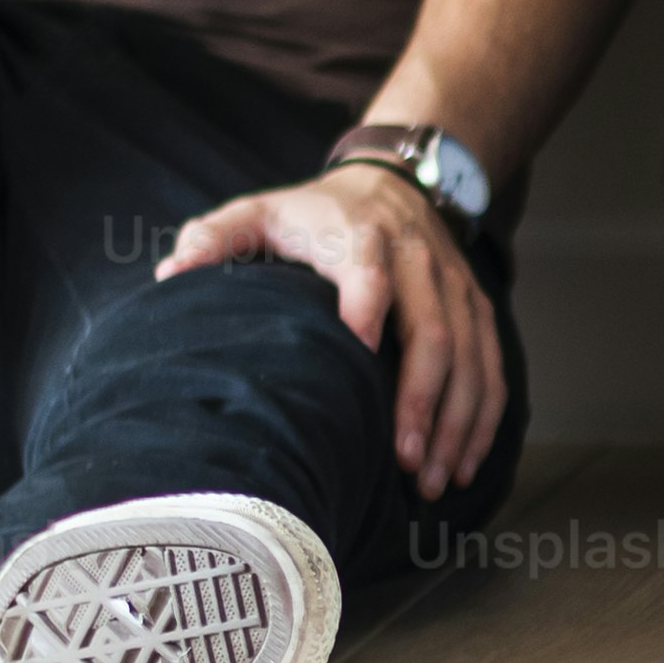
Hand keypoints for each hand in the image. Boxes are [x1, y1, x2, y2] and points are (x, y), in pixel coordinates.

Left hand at [157, 164, 510, 493]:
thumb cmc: (314, 214)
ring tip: (433, 480)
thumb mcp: (259, 211)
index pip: (369, 268)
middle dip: (423, 401)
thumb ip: (214, 238)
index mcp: (359, 234)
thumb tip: (171, 274)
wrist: (394, 182)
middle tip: (404, 460)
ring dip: (457, 424)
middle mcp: (417, 260)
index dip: (368, 303)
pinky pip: (492, 370)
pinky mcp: (478, 310)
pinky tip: (463, 465)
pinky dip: (483, 420)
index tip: (360, 350)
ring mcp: (456, 288)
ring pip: (471, 359)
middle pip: (433, 331)